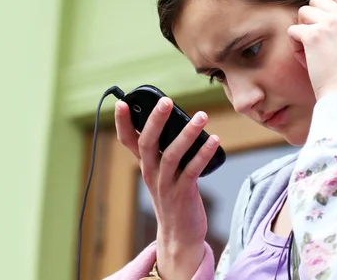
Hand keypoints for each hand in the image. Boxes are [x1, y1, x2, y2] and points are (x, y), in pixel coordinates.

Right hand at [115, 98, 219, 279]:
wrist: (179, 236)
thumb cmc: (175, 198)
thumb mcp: (163, 174)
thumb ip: (165, 151)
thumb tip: (178, 121)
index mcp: (145, 165)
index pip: (128, 141)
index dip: (122, 123)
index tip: (122, 103)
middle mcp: (151, 173)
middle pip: (147, 143)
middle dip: (155, 120)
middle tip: (166, 101)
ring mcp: (166, 185)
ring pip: (172, 155)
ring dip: (187, 134)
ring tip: (201, 116)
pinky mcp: (183, 194)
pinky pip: (193, 170)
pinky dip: (203, 153)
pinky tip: (214, 140)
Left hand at [288, 0, 336, 99]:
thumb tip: (323, 16)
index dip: (326, 2)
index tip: (325, 21)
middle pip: (315, 0)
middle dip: (311, 19)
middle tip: (318, 42)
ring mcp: (330, 23)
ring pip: (302, 12)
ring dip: (303, 31)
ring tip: (312, 52)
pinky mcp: (313, 35)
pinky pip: (293, 31)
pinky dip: (295, 46)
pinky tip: (306, 60)